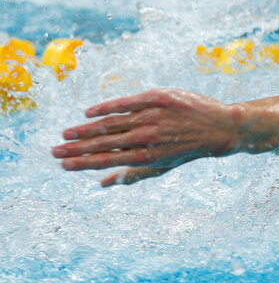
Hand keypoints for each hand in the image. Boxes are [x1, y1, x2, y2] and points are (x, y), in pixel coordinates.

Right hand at [52, 88, 241, 186]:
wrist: (220, 127)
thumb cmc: (187, 149)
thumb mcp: (163, 166)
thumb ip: (132, 175)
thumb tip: (102, 185)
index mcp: (149, 156)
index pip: (108, 161)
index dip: (83, 163)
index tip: (62, 165)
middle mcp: (149, 137)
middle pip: (105, 143)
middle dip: (77, 148)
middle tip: (54, 151)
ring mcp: (154, 116)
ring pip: (112, 123)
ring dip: (86, 130)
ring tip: (66, 134)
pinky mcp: (159, 98)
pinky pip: (126, 102)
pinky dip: (106, 107)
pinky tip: (88, 113)